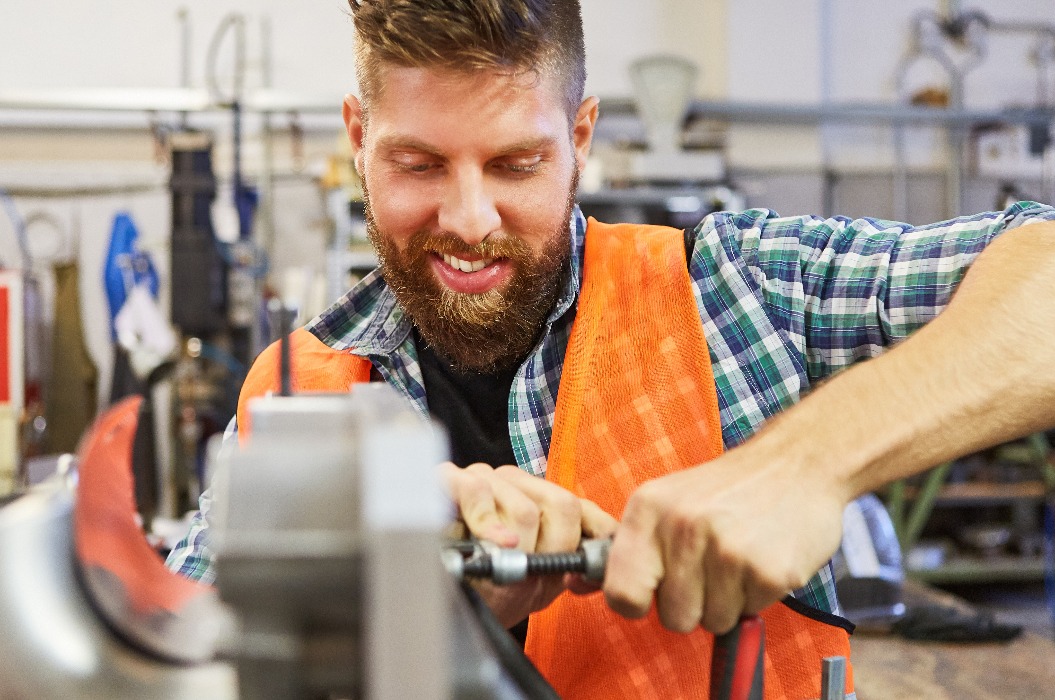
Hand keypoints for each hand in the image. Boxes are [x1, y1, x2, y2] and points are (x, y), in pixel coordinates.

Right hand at [441, 462, 617, 626]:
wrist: (438, 597)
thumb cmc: (487, 587)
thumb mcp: (537, 581)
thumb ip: (570, 561)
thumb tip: (605, 556)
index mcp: (538, 499)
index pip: (580, 505)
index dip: (598, 529)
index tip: (603, 557)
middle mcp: (514, 482)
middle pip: (561, 504)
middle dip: (555, 548)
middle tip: (536, 573)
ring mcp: (483, 478)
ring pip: (523, 507)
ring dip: (517, 548)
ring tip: (502, 567)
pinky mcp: (448, 479)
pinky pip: (477, 493)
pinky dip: (487, 524)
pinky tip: (492, 543)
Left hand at [603, 447, 846, 634]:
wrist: (797, 462)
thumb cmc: (728, 489)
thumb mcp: (668, 501)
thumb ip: (632, 547)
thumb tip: (590, 588)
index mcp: (648, 509)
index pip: (620, 592)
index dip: (638, 602)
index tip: (654, 591)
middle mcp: (683, 528)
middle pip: (672, 617)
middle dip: (693, 603)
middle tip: (711, 564)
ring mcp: (727, 550)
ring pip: (712, 620)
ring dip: (727, 600)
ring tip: (737, 557)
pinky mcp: (768, 571)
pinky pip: (749, 613)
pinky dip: (757, 595)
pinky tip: (761, 557)